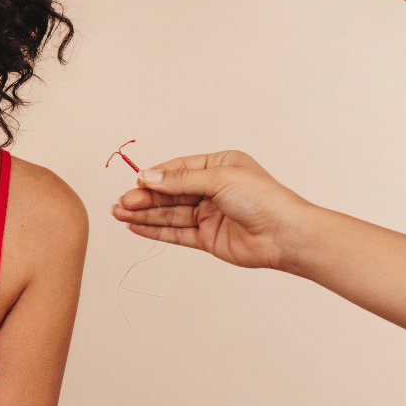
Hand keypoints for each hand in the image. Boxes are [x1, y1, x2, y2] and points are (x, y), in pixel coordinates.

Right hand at [111, 150, 312, 270]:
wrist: (286, 236)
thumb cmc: (263, 199)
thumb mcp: (219, 179)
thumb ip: (180, 180)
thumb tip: (147, 176)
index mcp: (218, 166)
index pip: (177, 169)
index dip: (155, 177)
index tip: (136, 183)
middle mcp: (213, 189)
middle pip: (170, 193)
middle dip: (144, 198)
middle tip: (121, 204)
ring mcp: (210, 214)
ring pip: (170, 213)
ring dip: (144, 214)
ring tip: (119, 214)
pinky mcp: (208, 238)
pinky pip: (176, 232)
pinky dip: (155, 230)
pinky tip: (135, 227)